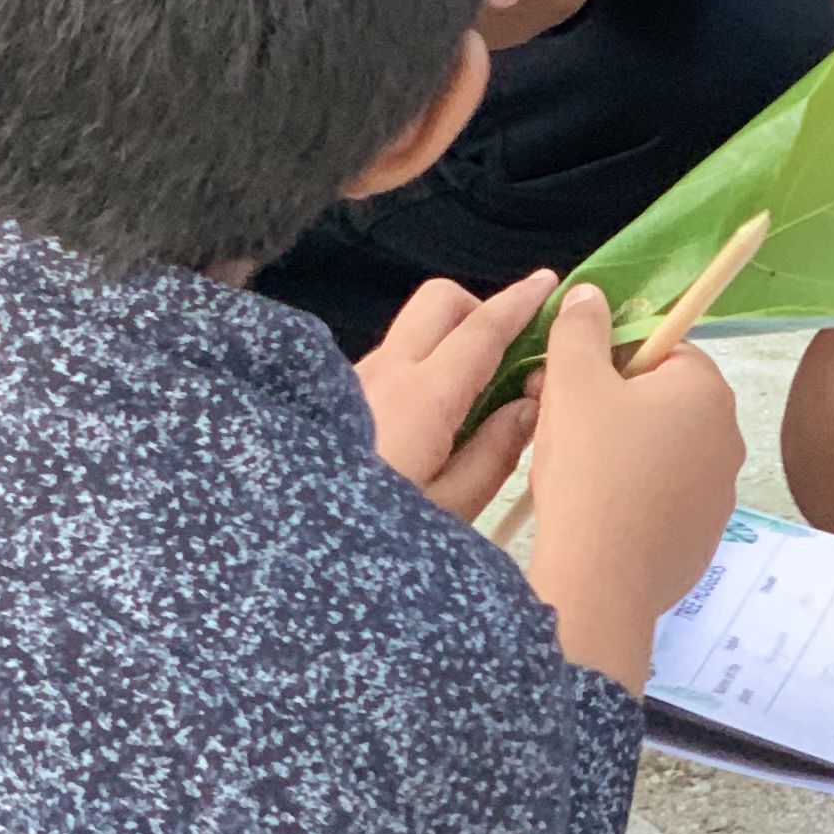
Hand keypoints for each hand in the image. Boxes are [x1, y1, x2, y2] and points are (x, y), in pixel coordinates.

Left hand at [353, 270, 555, 519]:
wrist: (286, 550)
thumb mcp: (450, 512)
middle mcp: (383, 373)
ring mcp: (353, 381)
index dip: (520, 302)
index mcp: (421, 398)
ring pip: (411, 331)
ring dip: (447, 343)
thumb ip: (495, 452)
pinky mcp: (333, 397)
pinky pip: (388, 362)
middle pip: (440, 301)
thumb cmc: (370, 541)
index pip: (481, 329)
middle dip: (480, 310)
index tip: (548, 283)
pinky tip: (428, 425)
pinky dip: (419, 369)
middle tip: (507, 357)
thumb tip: (529, 405)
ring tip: (471, 405)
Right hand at [522, 284, 741, 692]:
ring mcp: (718, 495)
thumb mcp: (572, 381)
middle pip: (658, 399)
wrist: (600, 581)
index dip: (607, 359)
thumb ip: (581, 327)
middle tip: (555, 419)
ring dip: (616, 449)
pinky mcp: (701, 540)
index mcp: (706, 390)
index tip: (568, 381)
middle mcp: (726, 438)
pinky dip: (629, 497)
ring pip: (657, 451)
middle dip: (606, 403)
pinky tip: (592, 511)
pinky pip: (661, 500)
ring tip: (568, 469)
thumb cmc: (590, 470)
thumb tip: (591, 295)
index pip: (660, 348)